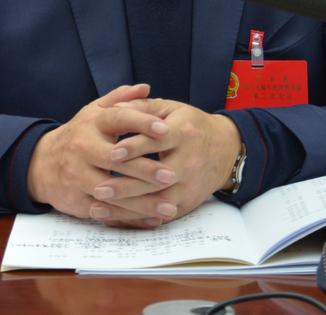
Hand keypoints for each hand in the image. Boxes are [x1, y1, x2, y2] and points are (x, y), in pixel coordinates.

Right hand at [26, 85, 178, 226]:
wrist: (41, 164)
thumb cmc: (79, 135)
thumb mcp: (95, 112)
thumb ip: (121, 99)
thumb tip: (146, 87)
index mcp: (92, 123)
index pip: (118, 119)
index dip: (141, 123)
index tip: (165, 129)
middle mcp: (82, 148)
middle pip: (115, 160)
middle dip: (144, 169)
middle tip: (171, 175)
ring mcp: (78, 176)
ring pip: (112, 191)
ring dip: (141, 202)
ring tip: (170, 207)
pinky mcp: (77, 200)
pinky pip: (107, 212)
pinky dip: (131, 218)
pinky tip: (153, 220)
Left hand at [91, 98, 241, 226]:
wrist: (227, 149)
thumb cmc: (192, 125)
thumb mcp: (171, 109)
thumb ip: (143, 108)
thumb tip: (116, 107)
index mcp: (184, 133)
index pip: (158, 141)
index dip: (136, 147)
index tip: (113, 153)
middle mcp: (190, 161)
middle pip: (156, 178)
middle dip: (126, 186)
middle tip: (98, 188)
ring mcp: (190, 185)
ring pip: (157, 201)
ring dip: (127, 208)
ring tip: (98, 208)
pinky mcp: (188, 203)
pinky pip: (160, 215)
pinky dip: (137, 219)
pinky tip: (114, 218)